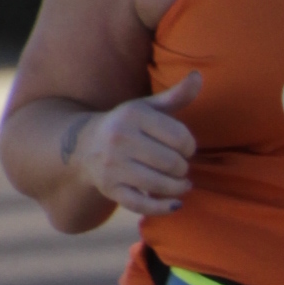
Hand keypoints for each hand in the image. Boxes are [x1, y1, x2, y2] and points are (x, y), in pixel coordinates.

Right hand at [67, 71, 202, 212]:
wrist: (84, 147)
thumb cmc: (127, 125)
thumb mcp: (147, 107)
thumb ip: (176, 95)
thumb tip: (199, 76)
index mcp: (133, 115)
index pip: (180, 137)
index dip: (190, 147)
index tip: (185, 149)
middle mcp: (120, 139)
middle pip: (173, 163)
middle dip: (183, 168)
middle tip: (180, 167)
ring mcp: (113, 166)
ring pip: (161, 184)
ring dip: (179, 187)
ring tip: (181, 183)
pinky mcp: (110, 189)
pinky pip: (143, 204)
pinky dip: (163, 208)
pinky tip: (176, 204)